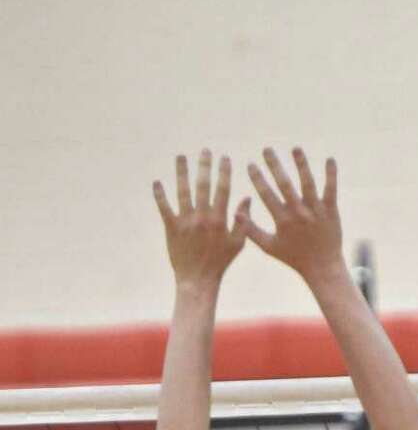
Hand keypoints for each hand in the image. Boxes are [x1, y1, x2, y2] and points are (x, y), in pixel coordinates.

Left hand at [153, 152, 246, 291]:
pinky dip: (160, 195)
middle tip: (205, 150)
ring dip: (181, 172)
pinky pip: (164, 207)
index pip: (223, 189)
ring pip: (182, 191)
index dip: (224, 172)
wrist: (198, 279)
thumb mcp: (238, 243)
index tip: (224, 158)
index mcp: (220, 220)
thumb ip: (243, 220)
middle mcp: (202, 217)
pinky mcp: (171, 227)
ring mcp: (186, 221)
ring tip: (181, 157)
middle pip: (203, 185)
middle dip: (204, 166)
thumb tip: (248, 197)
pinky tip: (157, 182)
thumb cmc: (220, 262)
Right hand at [238, 147, 342, 286]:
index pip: (266, 194)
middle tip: (267, 149)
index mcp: (282, 220)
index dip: (257, 178)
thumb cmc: (293, 257)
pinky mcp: (331, 210)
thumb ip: (251, 230)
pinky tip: (330, 159)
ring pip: (308, 183)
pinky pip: (331, 189)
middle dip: (275, 165)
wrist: (323, 267)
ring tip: (295, 148)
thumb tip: (235, 211)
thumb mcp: (269, 246)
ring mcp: (316, 211)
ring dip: (301, 165)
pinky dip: (331, 175)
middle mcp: (299, 213)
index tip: (250, 164)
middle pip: (285, 184)